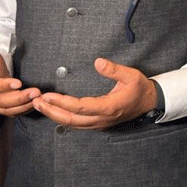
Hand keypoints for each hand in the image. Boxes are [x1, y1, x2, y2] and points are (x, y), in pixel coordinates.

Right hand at [0, 34, 40, 115]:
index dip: (3, 85)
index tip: (18, 83)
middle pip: (1, 101)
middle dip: (19, 97)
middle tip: (34, 92)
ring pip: (7, 109)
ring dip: (23, 104)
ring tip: (37, 97)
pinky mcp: (2, 107)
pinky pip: (13, 111)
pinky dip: (24, 108)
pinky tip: (35, 103)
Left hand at [31, 58, 156, 129]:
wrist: (150, 102)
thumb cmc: (141, 88)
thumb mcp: (132, 75)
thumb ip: (114, 69)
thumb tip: (98, 62)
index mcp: (109, 107)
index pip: (79, 107)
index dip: (61, 102)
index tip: (48, 95)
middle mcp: (102, 118)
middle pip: (70, 119)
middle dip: (51, 111)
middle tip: (36, 102)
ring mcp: (100, 123)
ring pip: (72, 124)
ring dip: (55, 115)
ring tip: (40, 106)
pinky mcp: (99, 123)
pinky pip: (77, 124)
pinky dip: (63, 118)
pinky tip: (55, 111)